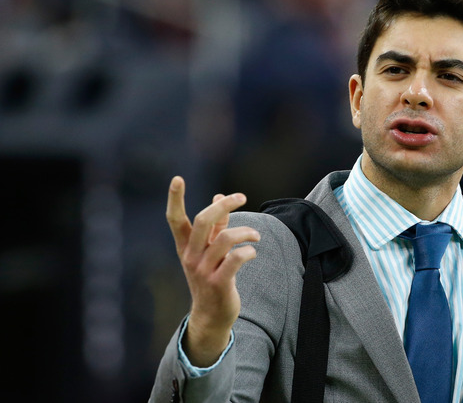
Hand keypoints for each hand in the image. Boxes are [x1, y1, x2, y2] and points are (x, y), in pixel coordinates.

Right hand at [166, 176, 259, 365]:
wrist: (211, 316)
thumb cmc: (212, 277)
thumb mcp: (209, 251)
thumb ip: (215, 225)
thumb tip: (218, 196)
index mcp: (186, 247)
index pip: (175, 219)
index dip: (175, 199)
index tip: (177, 178)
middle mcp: (191, 257)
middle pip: (203, 221)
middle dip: (224, 205)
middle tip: (241, 196)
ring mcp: (203, 271)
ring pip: (224, 239)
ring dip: (245, 232)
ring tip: (255, 236)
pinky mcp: (219, 284)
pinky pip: (236, 259)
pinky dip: (248, 251)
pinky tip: (253, 252)